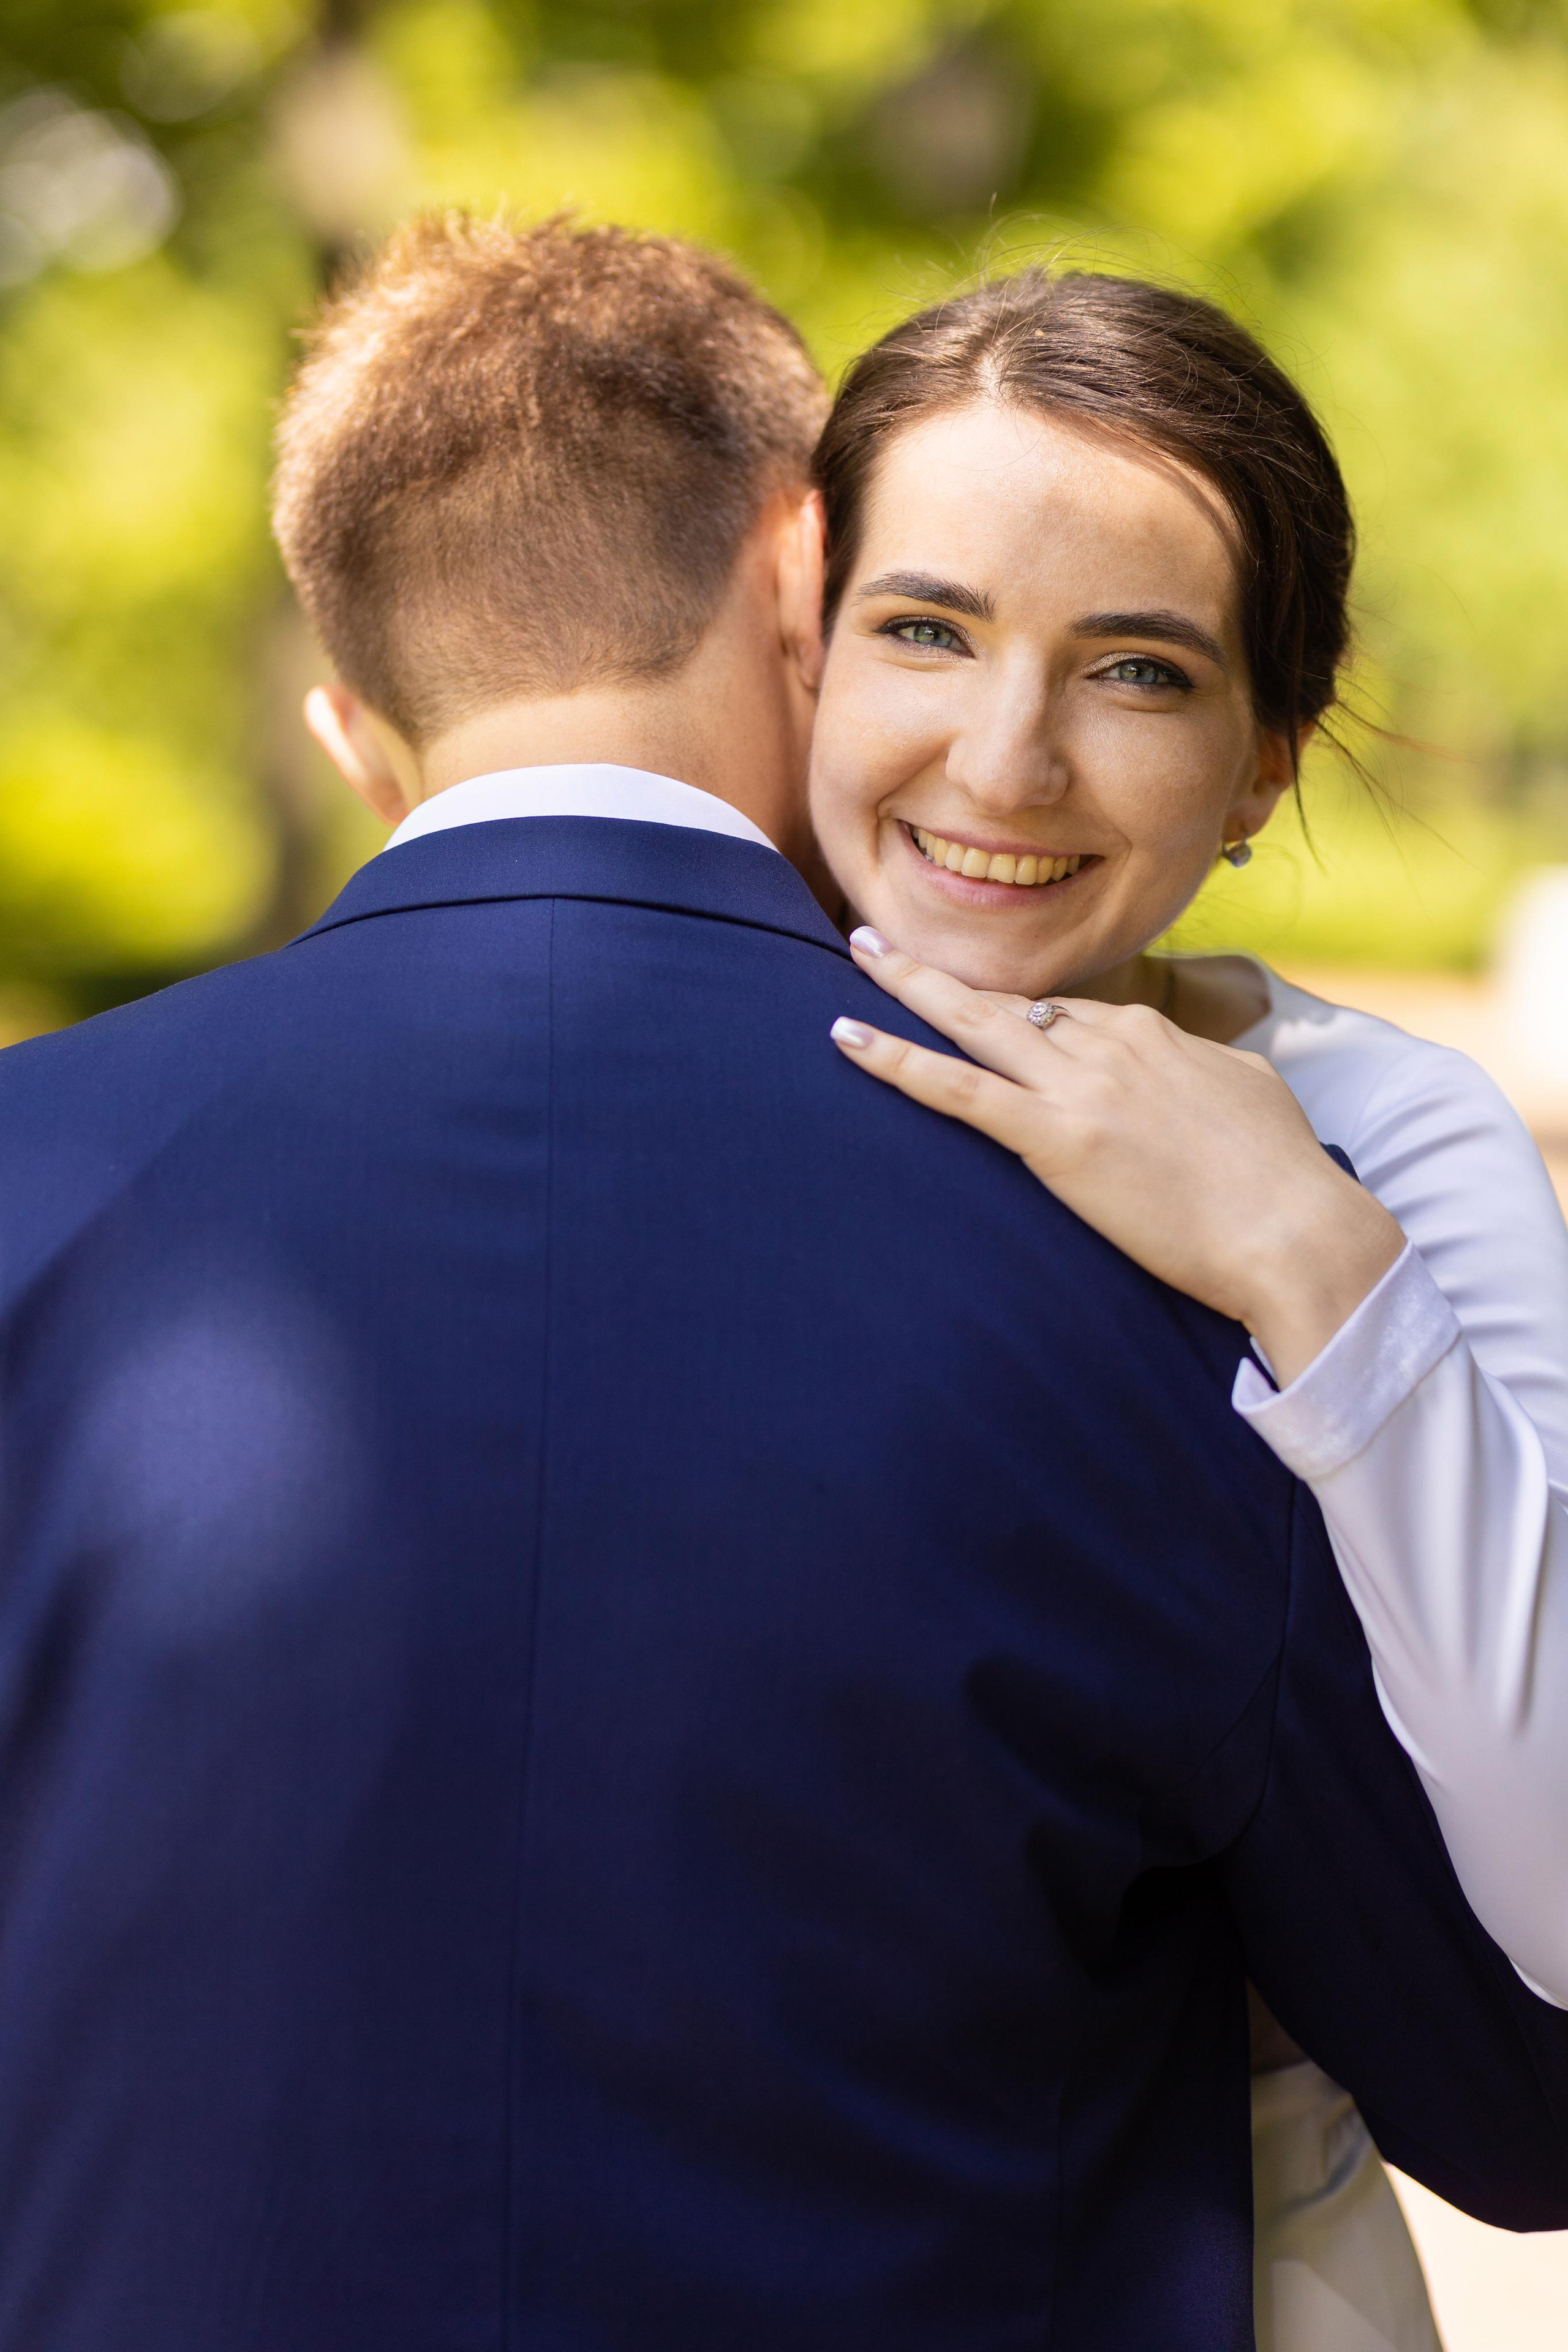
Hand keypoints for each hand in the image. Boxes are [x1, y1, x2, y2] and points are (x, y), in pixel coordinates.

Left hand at [833, 933, 1404, 1387]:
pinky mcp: (1056, 1137)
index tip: (988, 1030)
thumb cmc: (1283, 1177)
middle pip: (1008, 1000)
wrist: (1297, 1234)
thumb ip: (1200, 1068)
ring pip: (974, 1024)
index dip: (1022, 1026)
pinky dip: (897, 1060)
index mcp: (1154, 1032)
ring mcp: (1080, 1087)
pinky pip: (958, 1089)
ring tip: (856, 955)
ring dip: (907, 988)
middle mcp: (1111, 1043)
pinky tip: (847, 1039)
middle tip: (875, 941)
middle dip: (938, 969)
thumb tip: (1186, 1064)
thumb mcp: (1246, 1090)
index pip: (1068, 1016)